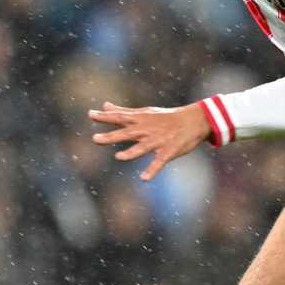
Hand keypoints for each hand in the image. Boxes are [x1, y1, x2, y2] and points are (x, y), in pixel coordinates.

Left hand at [88, 101, 212, 180]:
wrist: (194, 120)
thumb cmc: (167, 117)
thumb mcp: (144, 112)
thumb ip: (123, 111)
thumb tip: (105, 106)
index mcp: (140, 120)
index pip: (120, 117)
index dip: (105, 117)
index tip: (91, 114)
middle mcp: (147, 130)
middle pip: (126, 133)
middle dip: (111, 137)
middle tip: (95, 139)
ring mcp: (157, 141)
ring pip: (142, 148)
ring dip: (131, 153)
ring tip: (119, 157)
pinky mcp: (168, 152)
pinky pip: (159, 162)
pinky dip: (152, 170)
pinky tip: (144, 179)